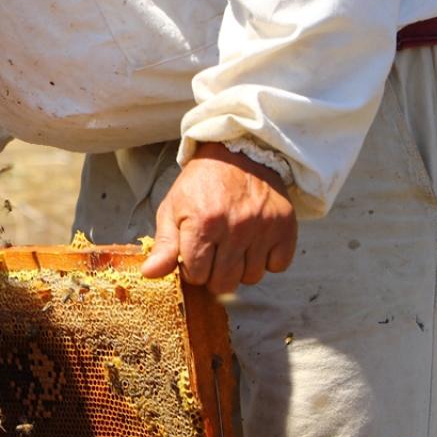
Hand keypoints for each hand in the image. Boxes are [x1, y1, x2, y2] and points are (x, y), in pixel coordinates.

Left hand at [142, 142, 297, 293]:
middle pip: (225, 284)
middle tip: (214, 254)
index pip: (197, 276)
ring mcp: (264, 228)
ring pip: (252, 278)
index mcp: (204, 224)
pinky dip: (268, 260)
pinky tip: (256, 243)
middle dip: (215, 275)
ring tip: (235, 246)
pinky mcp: (286, 226)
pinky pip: (278, 265)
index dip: (192, 270)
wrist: (239, 153)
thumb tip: (150, 274)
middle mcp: (236, 228)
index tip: (194, 254)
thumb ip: (164, 245)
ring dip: (242, 269)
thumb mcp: (173, 209)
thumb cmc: (201, 184)